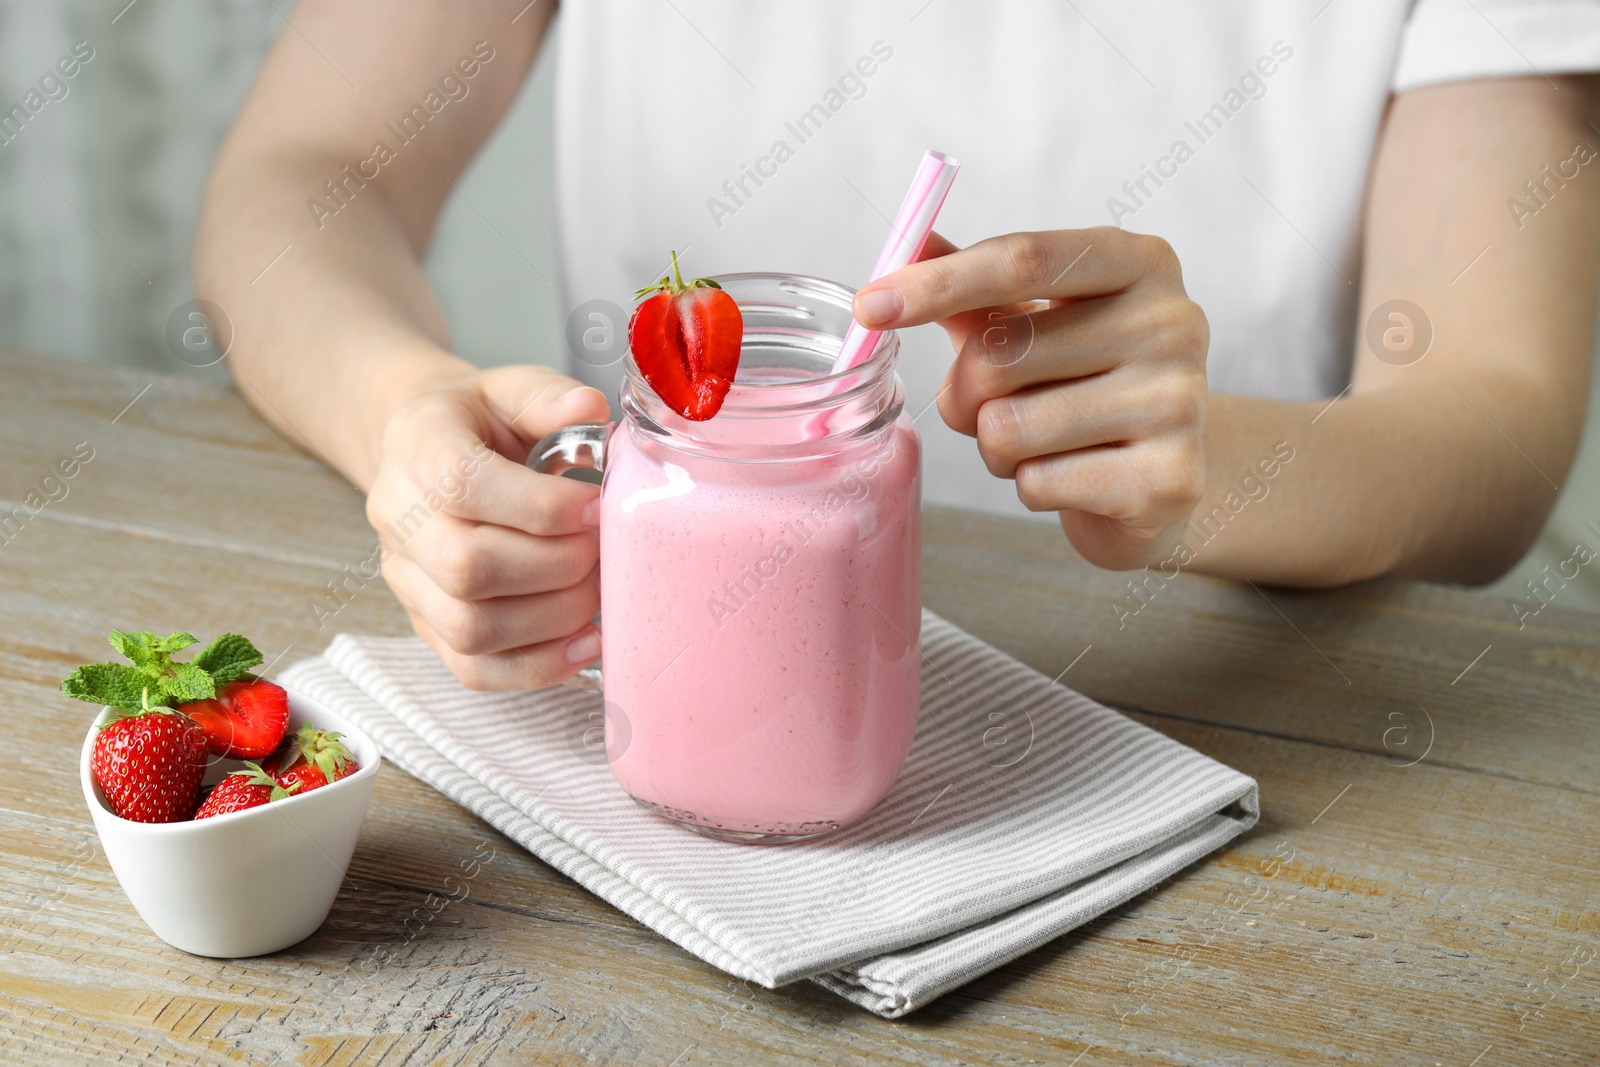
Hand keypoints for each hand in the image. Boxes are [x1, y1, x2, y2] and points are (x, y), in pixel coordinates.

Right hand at [365, 365, 610, 688]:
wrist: (426, 449)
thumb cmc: (481, 421)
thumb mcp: (511, 388)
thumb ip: (548, 397)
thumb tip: (590, 411)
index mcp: (418, 446)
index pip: (463, 487)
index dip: (540, 507)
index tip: (598, 506)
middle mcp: (398, 517)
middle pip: (466, 567)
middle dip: (556, 567)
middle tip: (605, 552)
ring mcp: (407, 579)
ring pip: (470, 628)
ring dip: (553, 620)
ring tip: (600, 592)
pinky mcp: (427, 624)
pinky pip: (474, 669)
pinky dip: (538, 666)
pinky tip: (587, 643)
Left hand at [852, 227, 1209, 568]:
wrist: (1162, 472)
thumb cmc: (1084, 381)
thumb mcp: (1036, 318)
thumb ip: (973, 281)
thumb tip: (908, 237)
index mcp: (1139, 262)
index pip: (1022, 260)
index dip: (937, 284)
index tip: (870, 306)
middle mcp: (1173, 322)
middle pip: (1000, 354)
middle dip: (964, 393)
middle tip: (988, 405)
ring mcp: (1179, 402)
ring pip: (1009, 428)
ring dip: (994, 447)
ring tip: (1038, 442)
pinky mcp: (1168, 479)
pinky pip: (1038, 483)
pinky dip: (1031, 486)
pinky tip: (1071, 476)